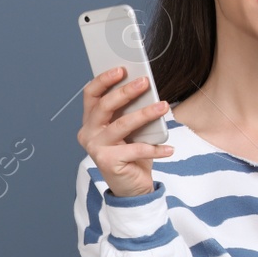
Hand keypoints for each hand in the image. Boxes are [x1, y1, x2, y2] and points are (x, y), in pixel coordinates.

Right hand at [77, 65, 173, 198]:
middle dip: (125, 92)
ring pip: (121, 125)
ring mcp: (96, 148)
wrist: (131, 187)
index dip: (104, 80)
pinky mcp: (108, 162)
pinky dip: (154, 148)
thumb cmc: (130, 153)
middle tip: (145, 82)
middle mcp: (88, 133)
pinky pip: (135, 150)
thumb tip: (143, 87)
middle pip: (104, 106)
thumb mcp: (129, 128)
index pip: (91, 94)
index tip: (121, 69)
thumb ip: (129, 110)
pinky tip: (169, 148)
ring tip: (163, 106)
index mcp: (90, 120)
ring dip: (145, 114)